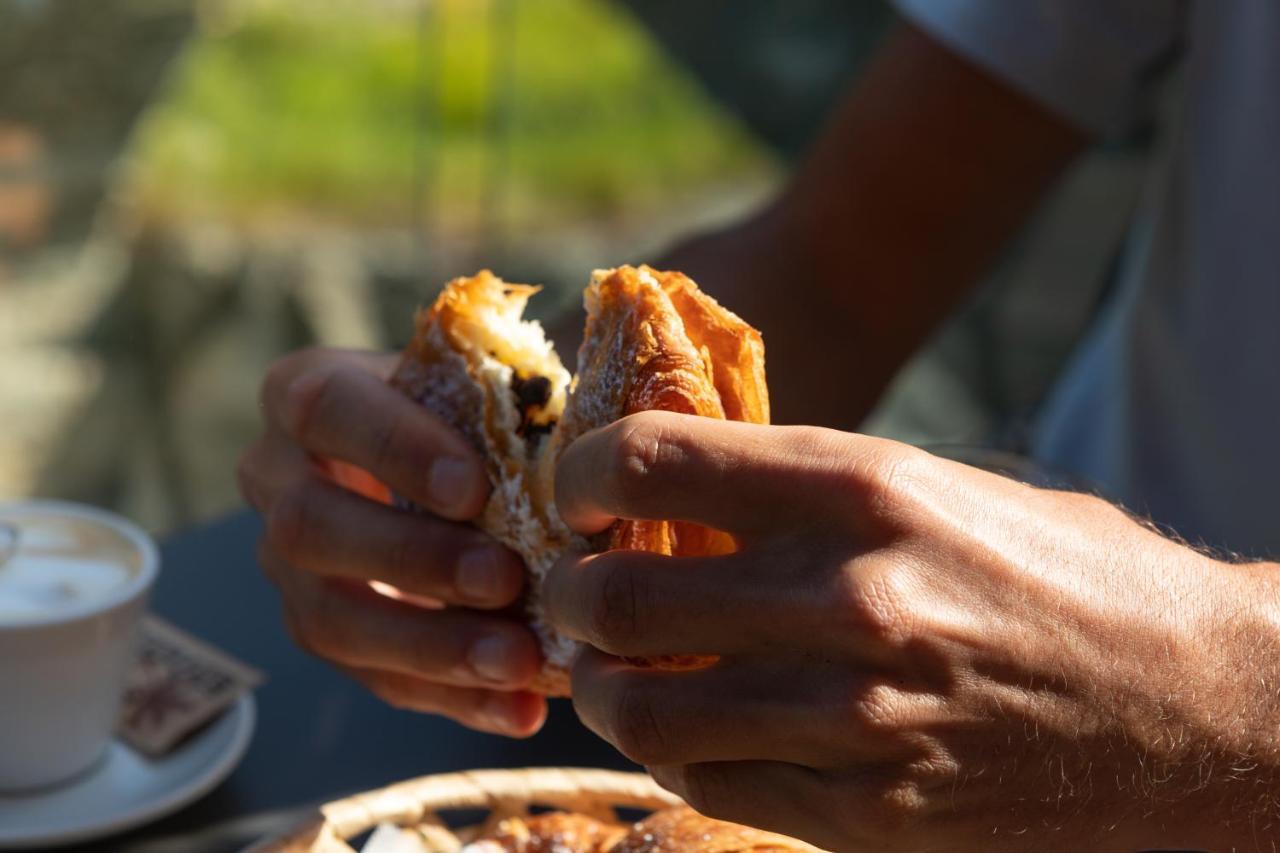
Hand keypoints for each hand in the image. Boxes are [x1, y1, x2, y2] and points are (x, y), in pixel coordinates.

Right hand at [239, 348, 545, 735]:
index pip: (328, 409)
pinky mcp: (322, 633)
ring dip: (430, 646)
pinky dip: (453, 697)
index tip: (474, 490)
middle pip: (311, 525)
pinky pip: (374, 678)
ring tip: (518, 660)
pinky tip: (519, 707)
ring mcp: (287, 566)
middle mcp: (276, 479)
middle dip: (413, 559)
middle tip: (506, 579)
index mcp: (307, 392)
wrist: (454, 464)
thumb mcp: (485, 387)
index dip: (396, 449)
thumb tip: (585, 442)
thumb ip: (509, 403)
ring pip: (329, 618)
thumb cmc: (477, 413)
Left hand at [545, 411, 1279, 849]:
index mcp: (867, 489)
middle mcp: (852, 598)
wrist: (1199, 709)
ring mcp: (858, 718)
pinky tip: (687, 731)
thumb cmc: (1070, 573)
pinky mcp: (872, 812)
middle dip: (566, 590)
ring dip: (602, 687)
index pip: (656, 462)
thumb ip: (811, 486)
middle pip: (619, 596)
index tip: (579, 491)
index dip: (584, 472)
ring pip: (644, 712)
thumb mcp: (944, 487)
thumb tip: (684, 488)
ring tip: (611, 670)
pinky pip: (713, 783)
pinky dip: (674, 755)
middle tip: (571, 588)